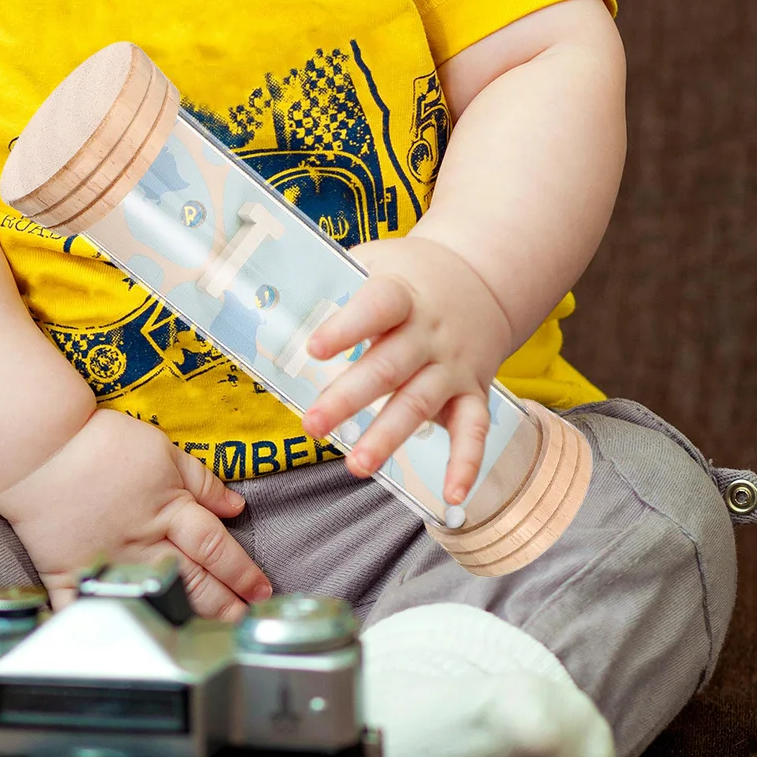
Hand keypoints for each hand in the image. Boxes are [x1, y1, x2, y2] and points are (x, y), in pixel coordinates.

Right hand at [0, 409, 273, 618]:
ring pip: (156, 600)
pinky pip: (91, 610)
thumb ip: (202, 482)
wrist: (40, 449)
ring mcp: (110, 562)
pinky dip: (104, 629)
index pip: (218, 548)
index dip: (243, 572)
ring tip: (207, 635)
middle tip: (245, 623)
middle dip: (226, 606)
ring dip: (186, 619)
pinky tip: (123, 645)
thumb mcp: (163, 451)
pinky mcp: (73, 574)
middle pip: (196, 581)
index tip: (261, 590)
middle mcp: (144, 542)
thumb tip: (236, 507)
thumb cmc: (100, 444)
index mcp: (169, 510)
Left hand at [300, 236, 513, 506]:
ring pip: (419, 403)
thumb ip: (335, 282)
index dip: (346, 328)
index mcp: (402, 295)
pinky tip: (451, 495)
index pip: (377, 306)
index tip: (314, 349)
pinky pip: (473, 430)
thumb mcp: (376, 261)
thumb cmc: (410, 276)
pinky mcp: (473, 392)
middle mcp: (429, 334)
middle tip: (311, 426)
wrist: (484, 278)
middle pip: (388, 367)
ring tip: (357, 465)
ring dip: (388, 438)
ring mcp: (453, 366)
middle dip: (348, 399)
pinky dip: (466, 463)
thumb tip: (272, 302)